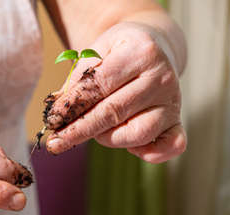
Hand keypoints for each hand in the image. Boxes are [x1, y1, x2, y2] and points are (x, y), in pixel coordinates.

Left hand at [44, 22, 185, 162]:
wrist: (153, 46)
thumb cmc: (118, 52)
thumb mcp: (95, 52)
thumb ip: (76, 81)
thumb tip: (56, 112)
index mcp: (140, 51)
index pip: (98, 86)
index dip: (71, 106)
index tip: (51, 121)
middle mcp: (162, 76)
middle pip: (113, 112)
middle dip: (79, 130)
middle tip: (55, 142)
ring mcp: (173, 101)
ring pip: (136, 133)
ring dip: (107, 138)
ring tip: (94, 131)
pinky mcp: (178, 121)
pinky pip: (170, 146)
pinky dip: (149, 153)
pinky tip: (129, 147)